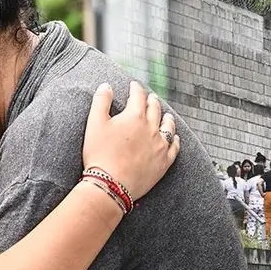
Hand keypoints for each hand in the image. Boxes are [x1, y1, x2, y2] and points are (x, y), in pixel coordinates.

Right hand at [83, 81, 179, 201]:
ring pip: (168, 126)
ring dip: (167, 118)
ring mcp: (160, 145)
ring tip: (166, 114)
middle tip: (150, 97)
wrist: (111, 184)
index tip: (134, 85)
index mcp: (135, 116)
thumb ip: (101, 101)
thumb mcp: (94, 123)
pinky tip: (176, 138)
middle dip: (151, 101)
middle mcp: (151, 128)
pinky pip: (174, 148)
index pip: (138, 96)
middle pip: (155, 109)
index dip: (136, 88)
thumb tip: (107, 85)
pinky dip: (176, 140)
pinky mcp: (164, 163)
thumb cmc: (99, 154)